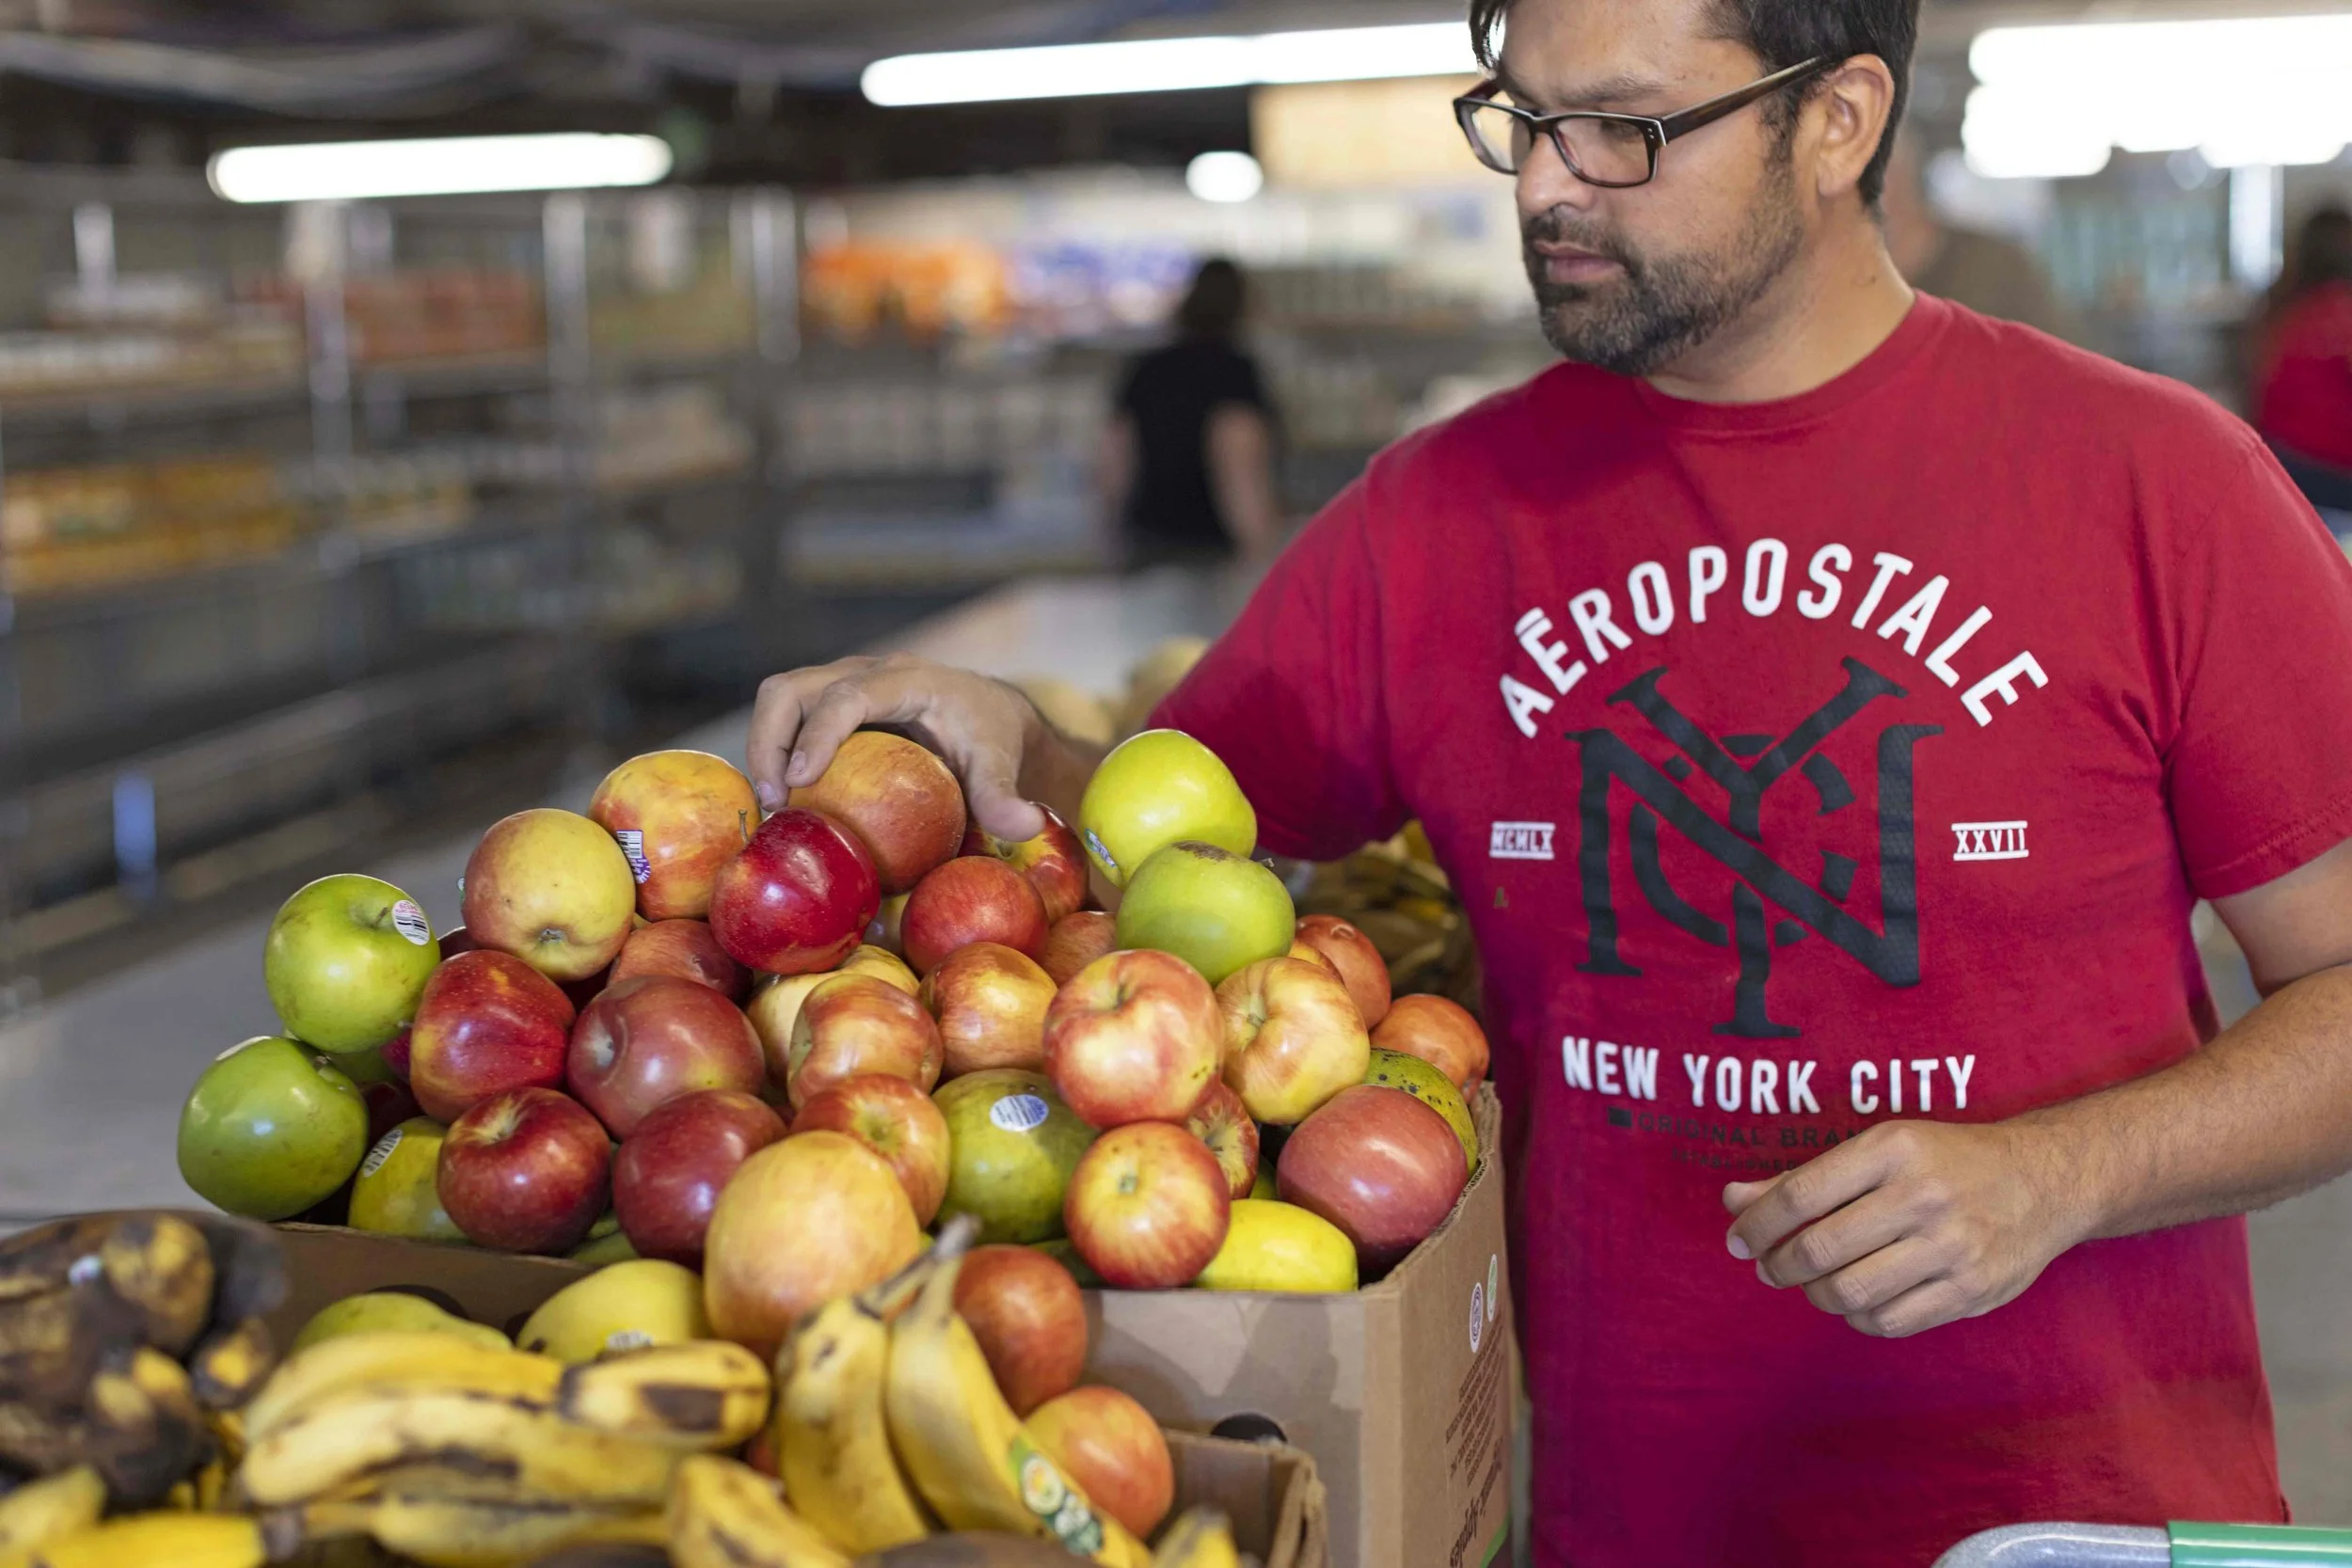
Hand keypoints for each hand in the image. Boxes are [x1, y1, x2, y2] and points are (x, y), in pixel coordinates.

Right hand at [746, 655, 1045, 841]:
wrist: (986, 712)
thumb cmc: (991, 736)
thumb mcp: (1001, 764)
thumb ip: (1006, 795)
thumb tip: (1026, 825)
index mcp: (906, 680)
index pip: (851, 696)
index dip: (820, 733)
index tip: (802, 779)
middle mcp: (865, 673)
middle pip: (792, 689)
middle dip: (771, 740)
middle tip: (776, 800)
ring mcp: (840, 684)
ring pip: (779, 700)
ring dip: (765, 748)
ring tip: (774, 805)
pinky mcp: (828, 705)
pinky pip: (787, 719)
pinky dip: (774, 754)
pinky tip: (783, 803)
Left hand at [1721, 1119, 2091, 1338]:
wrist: (2044, 1181)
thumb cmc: (1945, 1162)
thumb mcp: (1879, 1150)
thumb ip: (1805, 1178)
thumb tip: (1733, 1199)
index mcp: (1892, 1149)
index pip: (1800, 1193)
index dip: (1756, 1224)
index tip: (1737, 1240)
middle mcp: (1922, 1196)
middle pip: (1819, 1249)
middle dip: (1778, 1265)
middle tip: (1768, 1266)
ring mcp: (1951, 1248)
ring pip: (1849, 1293)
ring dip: (1814, 1294)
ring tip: (1812, 1283)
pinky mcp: (1972, 1291)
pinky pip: (1890, 1321)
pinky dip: (1858, 1318)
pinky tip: (1856, 1300)